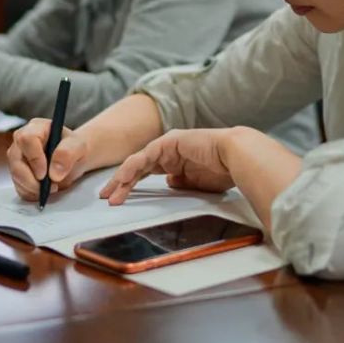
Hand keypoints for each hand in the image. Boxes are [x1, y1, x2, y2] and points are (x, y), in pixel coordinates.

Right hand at [7, 118, 88, 200]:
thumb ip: (67, 154)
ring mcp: (17, 158)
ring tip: (53, 188)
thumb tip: (54, 173)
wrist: (72, 158)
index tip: (45, 174)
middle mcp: (21, 142)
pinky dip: (32, 193)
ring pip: (16, 176)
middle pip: (16, 161)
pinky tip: (45, 191)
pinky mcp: (17, 173)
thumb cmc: (73, 147)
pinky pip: (19, 187)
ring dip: (34, 188)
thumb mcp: (78, 146)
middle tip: (51, 187)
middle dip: (32, 179)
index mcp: (36, 128)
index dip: (34, 158)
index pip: (27, 139)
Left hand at [100, 128, 234, 204]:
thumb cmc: (223, 171)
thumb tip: (169, 184)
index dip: (131, 186)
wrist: (236, 157)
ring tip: (110, 193)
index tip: (118, 201)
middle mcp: (168, 152)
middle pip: (137, 168)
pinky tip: (124, 179)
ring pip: (138, 162)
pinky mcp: (169, 141)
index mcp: (175, 162)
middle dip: (120, 184)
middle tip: (107, 198)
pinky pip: (145, 155)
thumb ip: (180, 184)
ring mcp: (168, 145)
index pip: (146, 174)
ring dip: (122, 178)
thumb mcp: (196, 185)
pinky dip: (133, 167)